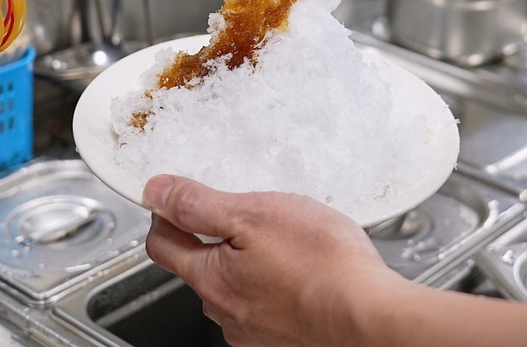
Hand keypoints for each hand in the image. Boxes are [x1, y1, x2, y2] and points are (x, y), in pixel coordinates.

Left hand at [142, 175, 397, 345]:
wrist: (370, 315)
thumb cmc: (322, 266)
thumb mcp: (254, 214)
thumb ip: (198, 205)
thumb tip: (157, 193)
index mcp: (210, 279)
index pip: (161, 244)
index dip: (164, 214)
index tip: (174, 198)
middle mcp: (225, 311)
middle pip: (198, 266)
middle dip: (211, 237)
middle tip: (241, 212)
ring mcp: (254, 329)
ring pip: (234, 286)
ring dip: (247, 262)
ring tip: (281, 240)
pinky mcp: (283, 337)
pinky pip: (265, 302)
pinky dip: (274, 283)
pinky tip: (301, 268)